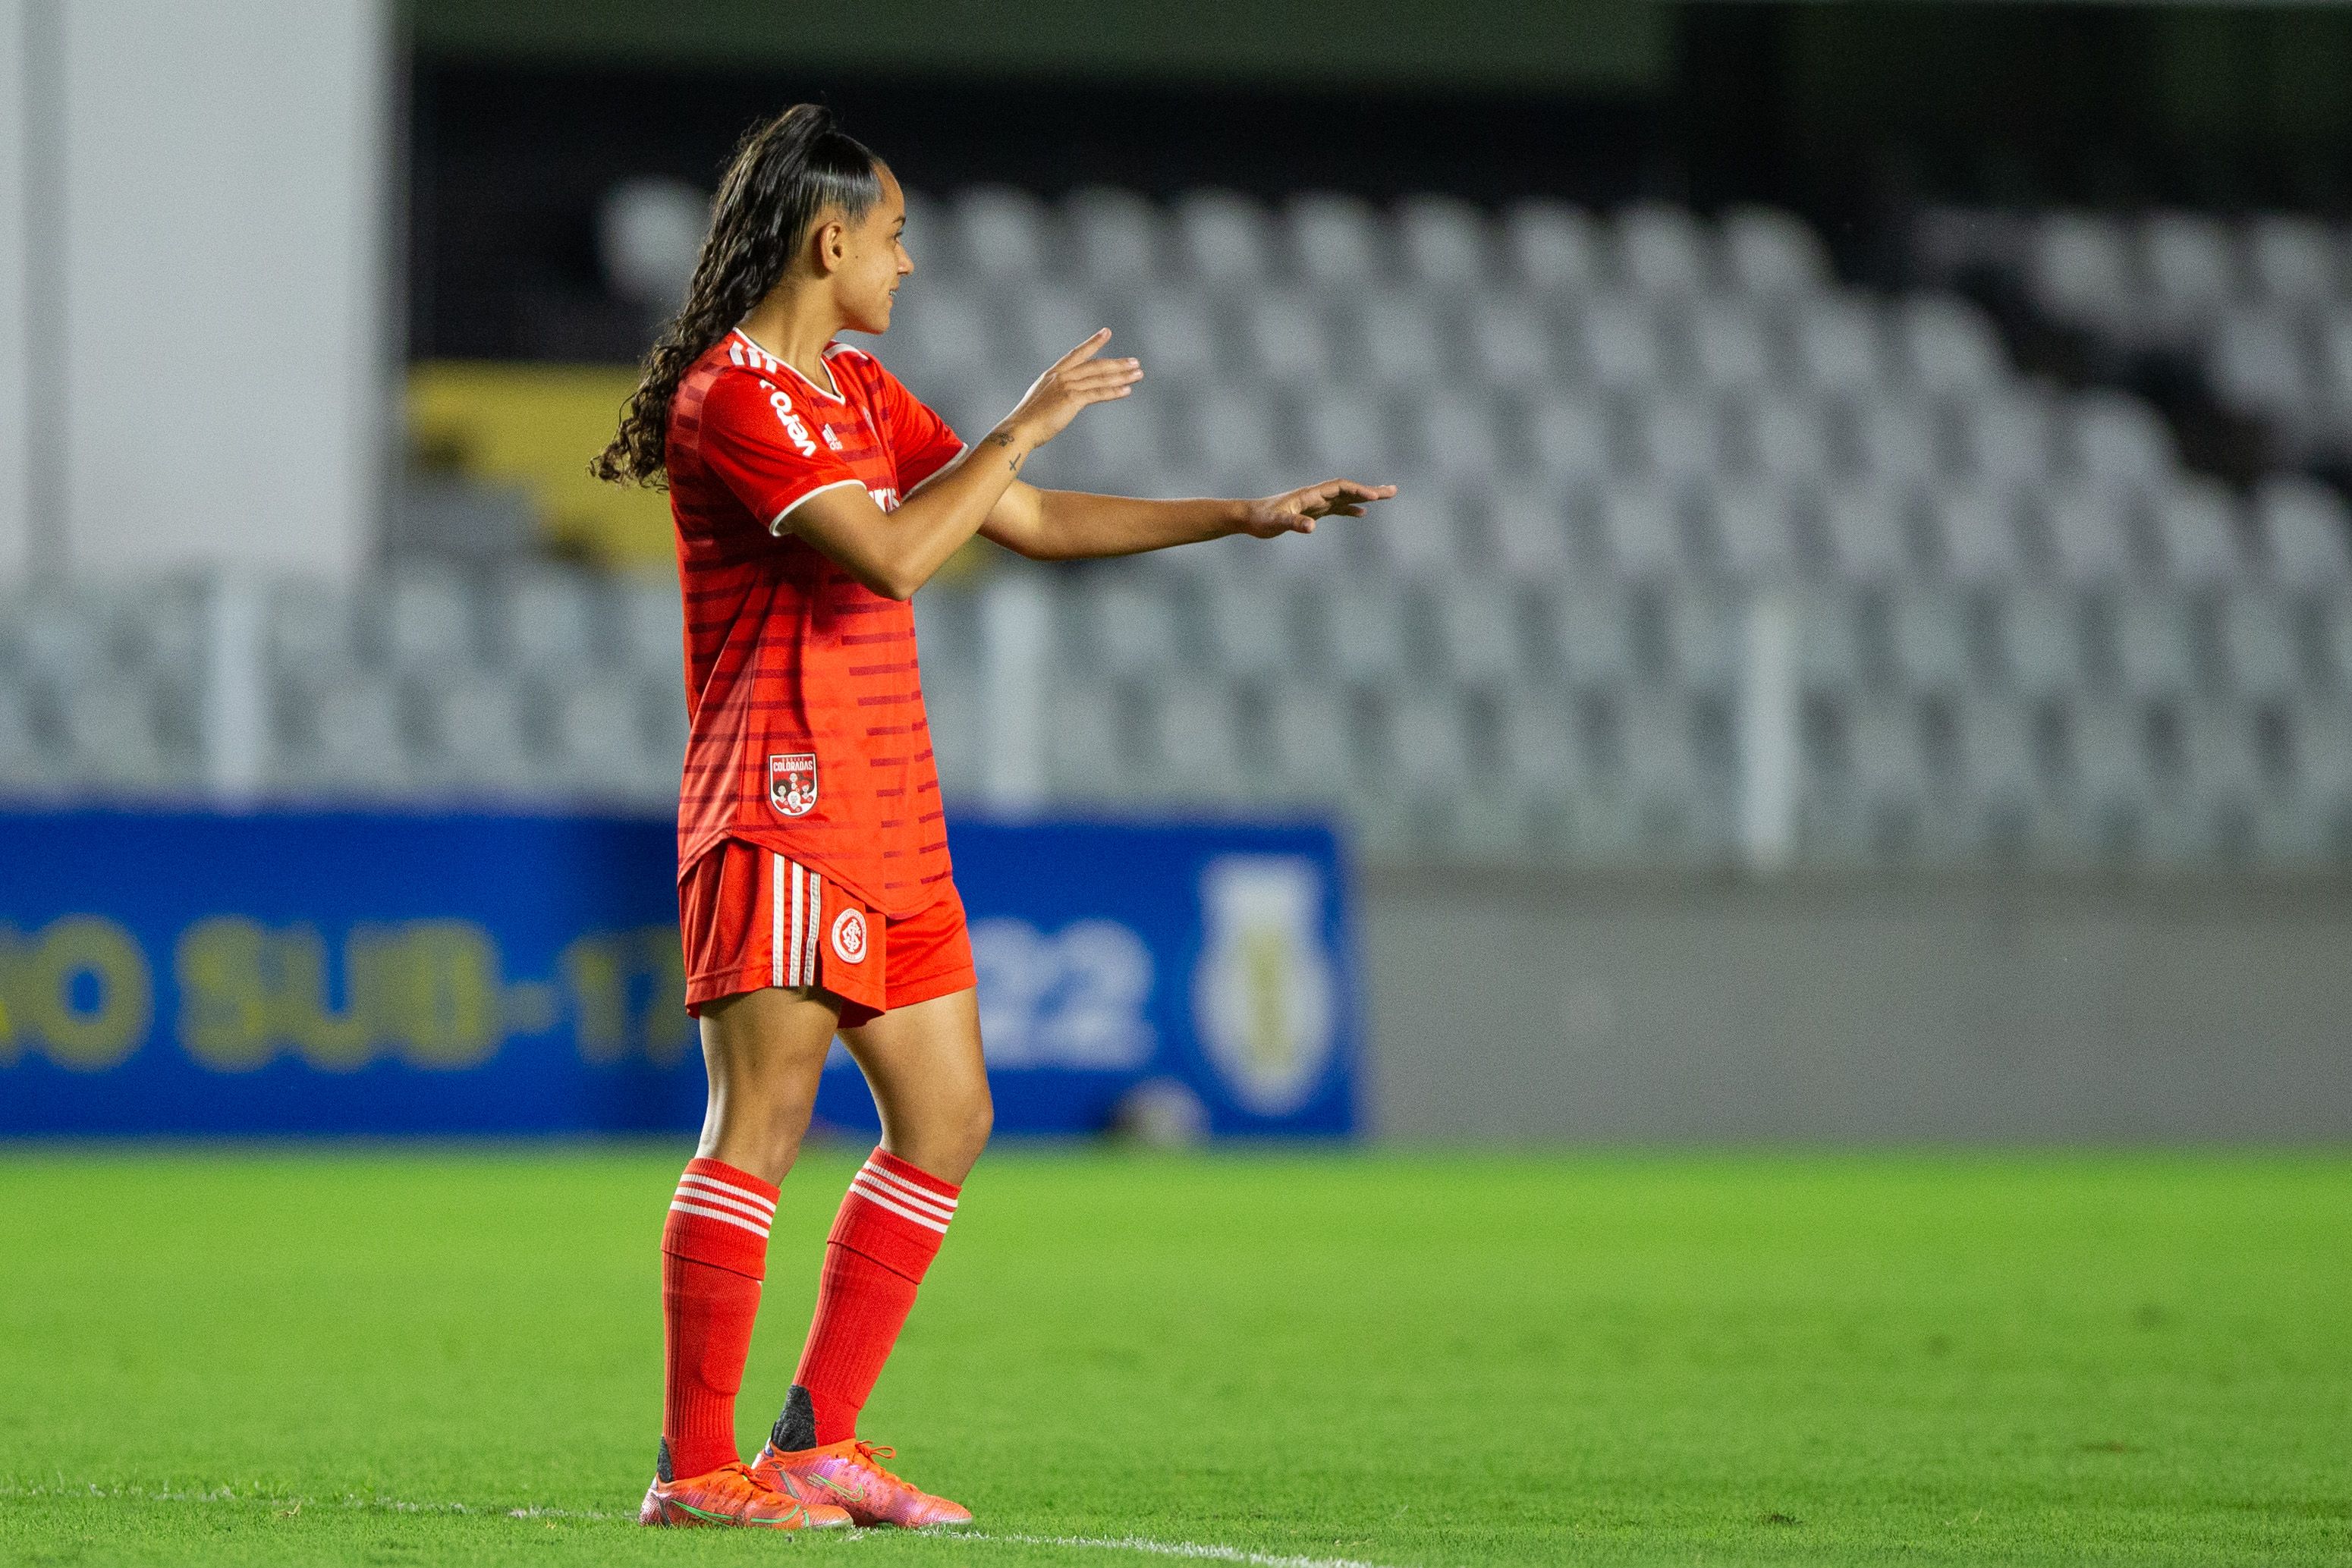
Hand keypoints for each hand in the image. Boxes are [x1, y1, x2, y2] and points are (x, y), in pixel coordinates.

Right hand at [996, 329, 1141, 454]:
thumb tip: (1067, 399)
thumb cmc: (1028, 421)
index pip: (1077, 354)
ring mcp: (1066, 386)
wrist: (1020, 429)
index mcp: (1053, 374)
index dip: (1093, 343)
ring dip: (1122, 376)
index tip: (1107, 332)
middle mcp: (1061, 376)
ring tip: (1138, 374)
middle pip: (1095, 365)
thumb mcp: (1042, 401)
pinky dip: (1113, 391)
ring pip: (1100, 378)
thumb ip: (1056, 395)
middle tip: (1135, 362)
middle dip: (1117, 363)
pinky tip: (1126, 391)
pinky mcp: (1071, 399)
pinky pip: (1098, 393)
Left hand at [1236, 478, 1397, 538]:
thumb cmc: (1261, 518)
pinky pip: (1336, 508)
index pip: (1340, 488)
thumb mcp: (1276, 522)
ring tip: (1386, 496)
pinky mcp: (1312, 511)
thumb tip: (1311, 527)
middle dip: (1371, 490)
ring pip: (1345, 497)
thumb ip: (1293, 523)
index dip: (1357, 491)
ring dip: (1365, 497)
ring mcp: (1315, 503)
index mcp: (1311, 494)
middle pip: (1348, 489)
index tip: (1374, 497)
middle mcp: (1316, 496)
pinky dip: (1350, 509)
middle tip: (1393, 491)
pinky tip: (1361, 514)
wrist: (1249, 517)